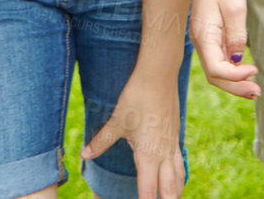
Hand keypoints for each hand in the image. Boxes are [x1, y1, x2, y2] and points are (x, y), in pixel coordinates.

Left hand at [82, 69, 183, 198]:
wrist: (159, 75)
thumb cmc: (136, 98)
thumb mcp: (116, 121)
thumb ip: (101, 141)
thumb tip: (84, 154)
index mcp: (148, 155)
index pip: (148, 191)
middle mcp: (163, 154)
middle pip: (169, 190)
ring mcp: (172, 144)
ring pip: (178, 177)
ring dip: (174, 192)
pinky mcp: (175, 135)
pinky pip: (179, 162)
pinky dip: (178, 175)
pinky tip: (176, 177)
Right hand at [189, 0, 257, 99]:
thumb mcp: (235, 9)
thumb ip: (236, 37)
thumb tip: (237, 61)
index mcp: (203, 36)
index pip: (217, 70)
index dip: (236, 76)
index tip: (255, 70)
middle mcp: (200, 41)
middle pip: (215, 75)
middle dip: (235, 87)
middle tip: (257, 92)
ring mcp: (204, 39)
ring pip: (216, 69)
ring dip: (233, 81)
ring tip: (253, 88)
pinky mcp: (210, 34)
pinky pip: (218, 58)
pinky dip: (231, 70)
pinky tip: (244, 71)